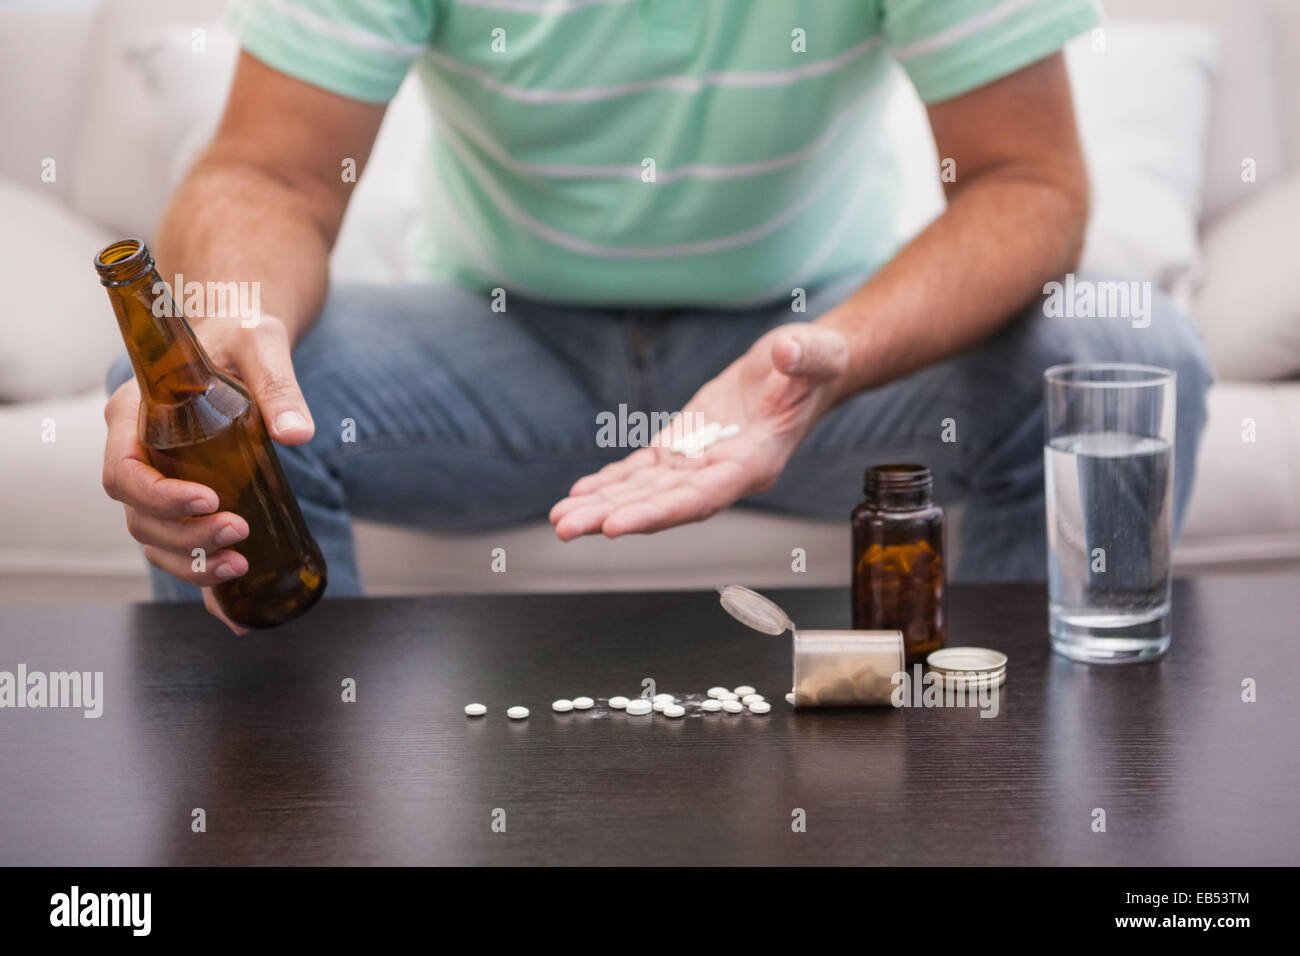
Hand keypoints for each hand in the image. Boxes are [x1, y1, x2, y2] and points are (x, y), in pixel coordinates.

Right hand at [101, 315, 312, 632]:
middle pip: (138, 516)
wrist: (240, 333)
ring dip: (191, 564)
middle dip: (185, 537)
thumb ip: (278, 384)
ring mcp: (160, 479)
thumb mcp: (262, 344)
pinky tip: (237, 615)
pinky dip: (206, 585)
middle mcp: (138, 451)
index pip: (122, 473)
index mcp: (135, 414)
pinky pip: (184, 548)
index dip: (158, 497)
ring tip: (240, 567)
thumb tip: (300, 434)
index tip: (209, 502)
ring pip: (155, 539)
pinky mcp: (189, 497)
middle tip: (239, 535)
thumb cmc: (240, 331)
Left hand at [550, 323, 848, 538]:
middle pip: (660, 504)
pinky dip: (610, 482)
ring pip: (644, 492)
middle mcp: (721, 474)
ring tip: (560, 519)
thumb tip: (786, 352)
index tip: (616, 526)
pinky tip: (580, 492)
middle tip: (567, 527)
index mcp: (752, 463)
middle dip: (612, 517)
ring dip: (602, 506)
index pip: (700, 498)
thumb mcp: (817, 355)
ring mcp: (698, 464)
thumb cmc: (815, 365)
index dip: (657, 513)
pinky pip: (641, 471)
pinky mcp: (683, 448)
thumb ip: (805, 358)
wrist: (804, 369)